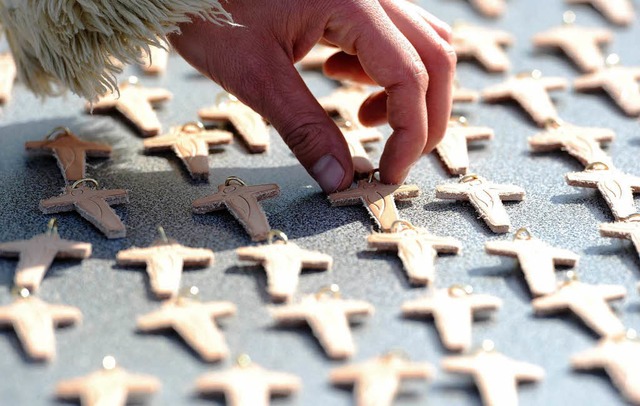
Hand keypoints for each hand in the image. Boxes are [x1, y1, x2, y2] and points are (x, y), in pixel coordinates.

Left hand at [169, 0, 455, 191]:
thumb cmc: (208, 9)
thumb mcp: (254, 74)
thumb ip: (303, 127)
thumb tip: (338, 180)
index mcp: (352, 2)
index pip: (411, 75)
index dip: (410, 133)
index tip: (388, 175)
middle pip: (434, 57)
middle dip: (425, 117)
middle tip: (396, 159)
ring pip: (418, 45)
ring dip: (407, 92)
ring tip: (364, 120)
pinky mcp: (347, 2)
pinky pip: (388, 36)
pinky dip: (381, 71)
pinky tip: (340, 79)